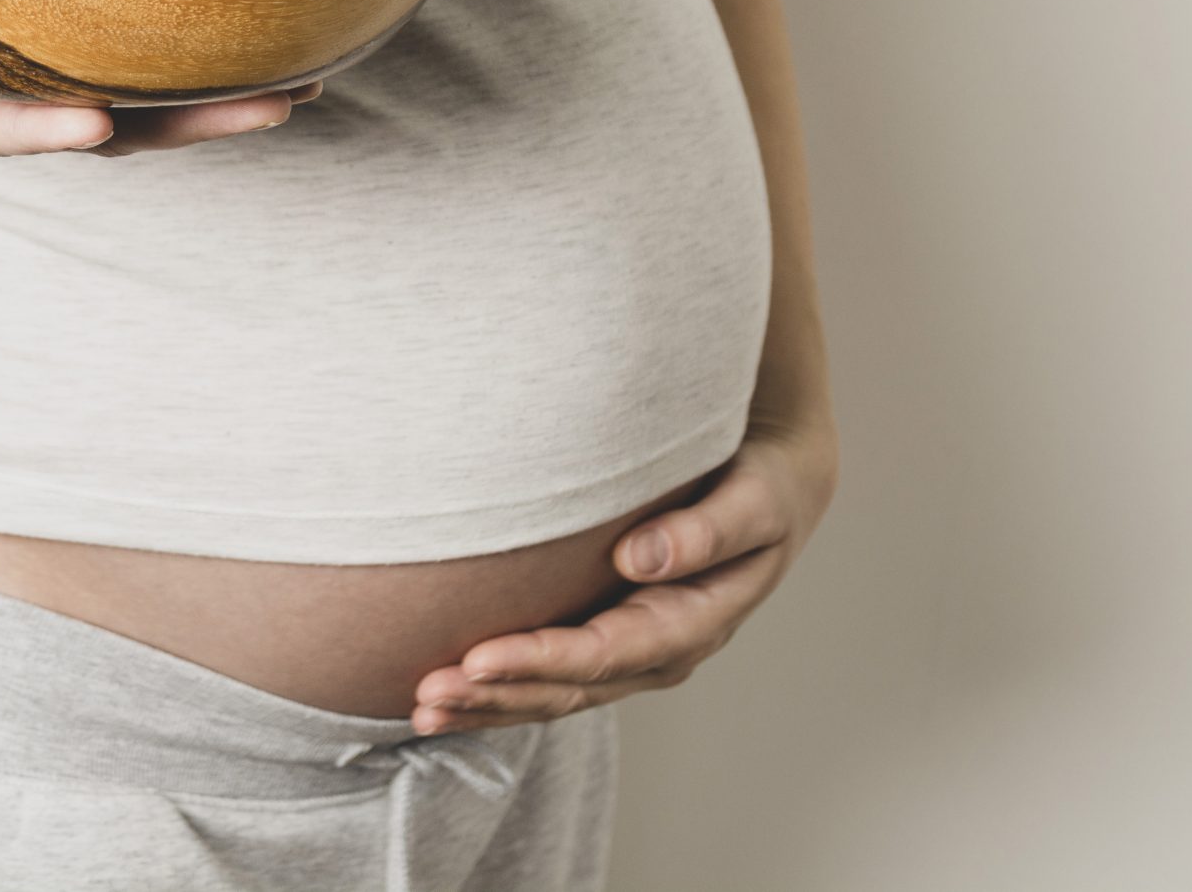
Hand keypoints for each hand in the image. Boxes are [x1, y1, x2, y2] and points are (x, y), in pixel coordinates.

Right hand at [0, 0, 312, 155]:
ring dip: (214, 95)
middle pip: (98, 124)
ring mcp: (17, 79)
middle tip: (285, 104)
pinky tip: (262, 24)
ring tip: (310, 77)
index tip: (96, 125)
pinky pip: (123, 56)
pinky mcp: (37, 50)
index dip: (33, 126)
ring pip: (130, 98)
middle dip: (186, 123)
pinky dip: (189, 52)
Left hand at [410, 414, 837, 734]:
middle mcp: (658, 651)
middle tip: (429, 693)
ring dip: (487, 704)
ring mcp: (630, 653)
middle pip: (569, 689)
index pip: (606, 654)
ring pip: (552, 693)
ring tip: (421, 706)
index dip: (541, 661)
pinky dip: (497, 688)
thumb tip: (639, 559)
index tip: (480, 657)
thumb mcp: (754, 500)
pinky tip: (446, 694)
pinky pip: (547, 675)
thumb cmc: (761, 486)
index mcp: (694, 623)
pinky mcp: (605, 636)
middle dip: (497, 695)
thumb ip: (705, 530)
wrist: (770, 488)